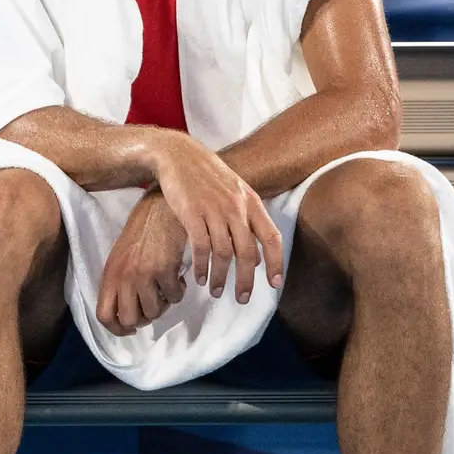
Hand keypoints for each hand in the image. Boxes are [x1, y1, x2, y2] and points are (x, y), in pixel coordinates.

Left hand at [98, 190, 189, 334]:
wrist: (161, 209)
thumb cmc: (142, 233)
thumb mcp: (121, 258)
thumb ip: (121, 284)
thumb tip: (129, 314)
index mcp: (109, 275)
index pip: (104, 316)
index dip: (118, 329)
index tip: (132, 328)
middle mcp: (123, 278)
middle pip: (130, 321)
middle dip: (146, 319)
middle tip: (155, 305)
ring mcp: (143, 275)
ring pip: (154, 312)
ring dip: (164, 305)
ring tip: (167, 289)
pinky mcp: (164, 270)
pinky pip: (174, 298)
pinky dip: (179, 292)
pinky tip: (178, 277)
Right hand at [146, 130, 283, 301]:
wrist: (177, 155)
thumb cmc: (206, 175)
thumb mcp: (235, 191)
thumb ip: (248, 219)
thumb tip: (258, 254)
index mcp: (251, 202)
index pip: (271, 237)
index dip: (275, 263)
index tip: (274, 284)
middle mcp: (236, 207)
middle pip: (247, 252)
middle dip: (246, 280)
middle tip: (242, 299)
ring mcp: (213, 210)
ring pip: (223, 254)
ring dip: (220, 277)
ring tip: (215, 291)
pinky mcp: (191, 213)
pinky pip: (201, 248)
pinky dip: (202, 267)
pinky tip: (199, 277)